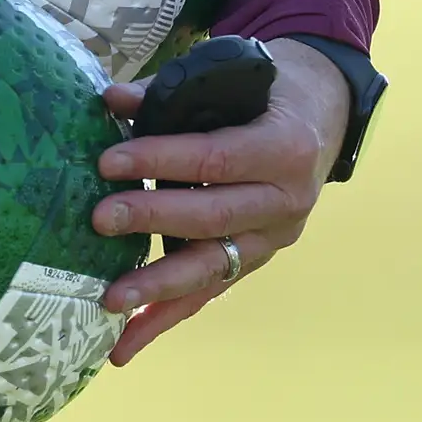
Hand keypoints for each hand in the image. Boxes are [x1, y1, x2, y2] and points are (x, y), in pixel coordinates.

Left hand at [88, 36, 348, 366]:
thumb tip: (110, 100)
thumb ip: (170, 93)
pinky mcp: (256, 260)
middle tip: (98, 220)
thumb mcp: (232, 78)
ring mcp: (274, 238)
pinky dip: (166, 317)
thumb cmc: (267, 91)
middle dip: (152, 220)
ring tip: (109, 302)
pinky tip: (125, 342)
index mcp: (284, 148)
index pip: (215, 159)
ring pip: (213, 268)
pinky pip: (209, 292)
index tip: (107, 162)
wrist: (323, 116)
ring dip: (158, 289)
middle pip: (213, 217)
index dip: (160, 159)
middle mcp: (286, 200)